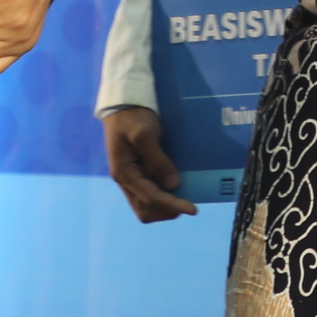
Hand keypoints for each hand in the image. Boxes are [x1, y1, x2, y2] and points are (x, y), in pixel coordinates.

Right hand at [103, 107, 198, 223]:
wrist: (123, 106)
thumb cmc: (132, 117)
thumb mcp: (145, 135)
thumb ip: (157, 160)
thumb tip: (172, 184)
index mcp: (124, 174)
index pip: (151, 198)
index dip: (173, 205)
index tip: (193, 209)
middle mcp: (126, 181)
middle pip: (145, 210)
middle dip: (167, 210)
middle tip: (187, 202)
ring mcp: (131, 178)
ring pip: (146, 205)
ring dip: (165, 205)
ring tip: (183, 196)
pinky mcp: (137, 173)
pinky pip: (149, 193)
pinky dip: (163, 196)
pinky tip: (175, 186)